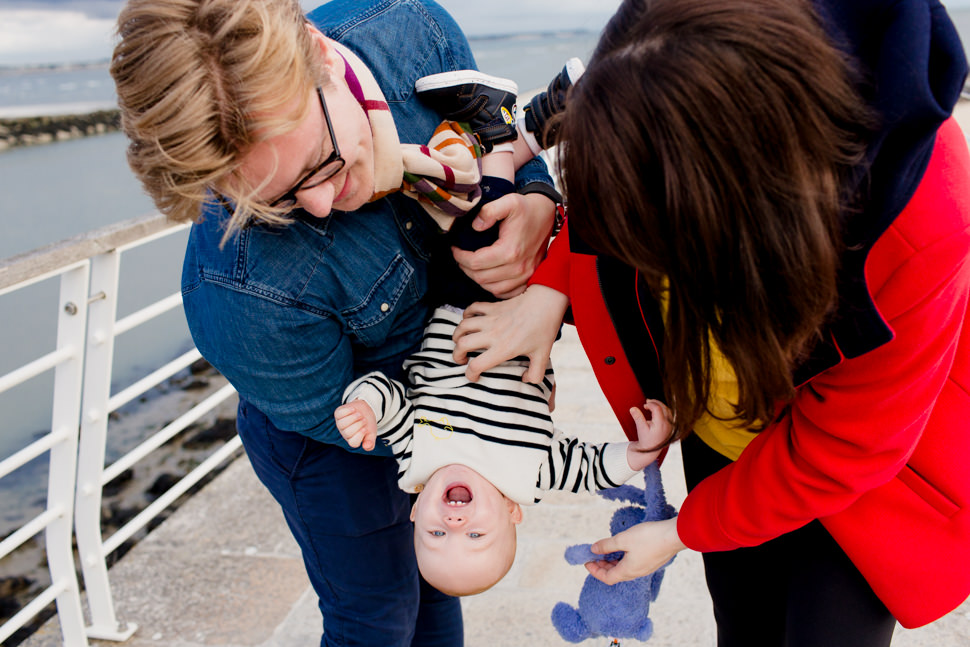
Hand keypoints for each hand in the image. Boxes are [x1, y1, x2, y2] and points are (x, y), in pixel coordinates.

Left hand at [334, 399, 377, 450]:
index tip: (366, 429)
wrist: (365, 410)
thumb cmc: (368, 424)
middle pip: (347, 433)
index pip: (353, 443)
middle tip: (364, 420)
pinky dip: (347, 411)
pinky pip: (339, 414)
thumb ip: (370, 442)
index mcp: (353, 440)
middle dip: (358, 425)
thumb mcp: (372, 434)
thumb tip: (366, 446)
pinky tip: (353, 409)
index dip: (359, 435)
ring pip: (341, 424)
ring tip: (359, 414)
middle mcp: (345, 433)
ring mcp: (340, 424)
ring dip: (352, 418)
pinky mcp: (338, 414)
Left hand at [451, 192, 554, 297]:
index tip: (455, 249)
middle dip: (466, 268)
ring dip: (478, 279)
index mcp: (510, 251)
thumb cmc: (527, 209)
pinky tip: (488, 277)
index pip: (475, 263)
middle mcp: (518, 267)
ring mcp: (525, 275)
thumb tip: (475, 227)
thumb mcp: (509, 202)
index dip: (460, 257)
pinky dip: (493, 288)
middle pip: (481, 278)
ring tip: (472, 266)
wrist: (547, 215)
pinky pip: (506, 293)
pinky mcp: (529, 279)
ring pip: (492, 288)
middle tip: (461, 257)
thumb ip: (489, 211)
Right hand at [452, 285, 567, 381]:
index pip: (476, 365)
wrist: (546, 302)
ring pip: (463, 326)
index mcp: (503, 348)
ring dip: (457, 335)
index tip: (474, 376)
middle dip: (456, 355)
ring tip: (460, 342)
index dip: (470, 374)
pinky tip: (469, 320)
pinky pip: (472, 308)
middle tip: (462, 359)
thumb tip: (525, 380)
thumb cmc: (544, 329)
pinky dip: (466, 314)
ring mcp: (490, 319)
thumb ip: (535, 374)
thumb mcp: (543, 355)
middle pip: (462, 345)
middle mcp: (493, 334)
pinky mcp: (492, 307)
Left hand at [585, 518, 684, 585]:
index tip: (587, 562)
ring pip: (624, 569)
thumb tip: (593, 550)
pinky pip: (633, 564)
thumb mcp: (623, 539)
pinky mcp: (652, 561)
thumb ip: (606, 545)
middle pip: (615, 574)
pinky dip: (623, 558)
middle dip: (602, 566)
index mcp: (628, 571)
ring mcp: (646, 568)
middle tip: (594, 555)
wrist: (675, 536)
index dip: (595, 571)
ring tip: (606, 550)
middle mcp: (637, 573)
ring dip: (613, 561)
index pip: (607, 578)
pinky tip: (622, 548)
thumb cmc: (649, 537)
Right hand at [626, 400, 673, 470]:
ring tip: (651, 405)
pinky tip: (657, 411)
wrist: (652, 449)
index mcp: (660, 424)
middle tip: (648, 402)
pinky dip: (663, 410)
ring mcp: (671, 425)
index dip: (650, 404)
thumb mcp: (641, 429)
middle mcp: (668, 424)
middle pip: (664, 407)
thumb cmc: (646, 439)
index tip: (644, 405)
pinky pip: (669, 415)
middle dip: (655, 402)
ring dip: (660, 406)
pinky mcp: (671, 426)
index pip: (657, 408)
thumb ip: (638, 418)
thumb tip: (632, 408)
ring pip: (668, 410)